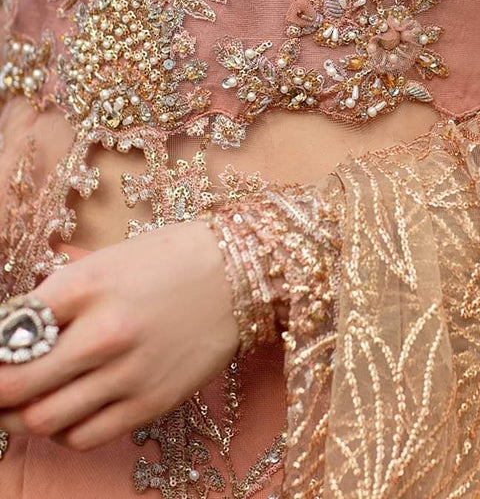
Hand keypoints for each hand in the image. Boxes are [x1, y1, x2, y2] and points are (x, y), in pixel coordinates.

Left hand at [0, 218, 239, 450]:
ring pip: (43, 420)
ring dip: (22, 415)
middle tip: (1, 383)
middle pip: (14, 386)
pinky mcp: (151, 402)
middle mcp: (103, 333)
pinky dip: (63, 431)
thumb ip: (59, 297)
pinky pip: (84, 437)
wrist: (241, 273)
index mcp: (86, 286)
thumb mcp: (107, 260)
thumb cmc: (171, 258)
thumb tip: (11, 332)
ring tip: (24, 403)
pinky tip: (67, 411)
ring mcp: (128, 373)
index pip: (6, 332)